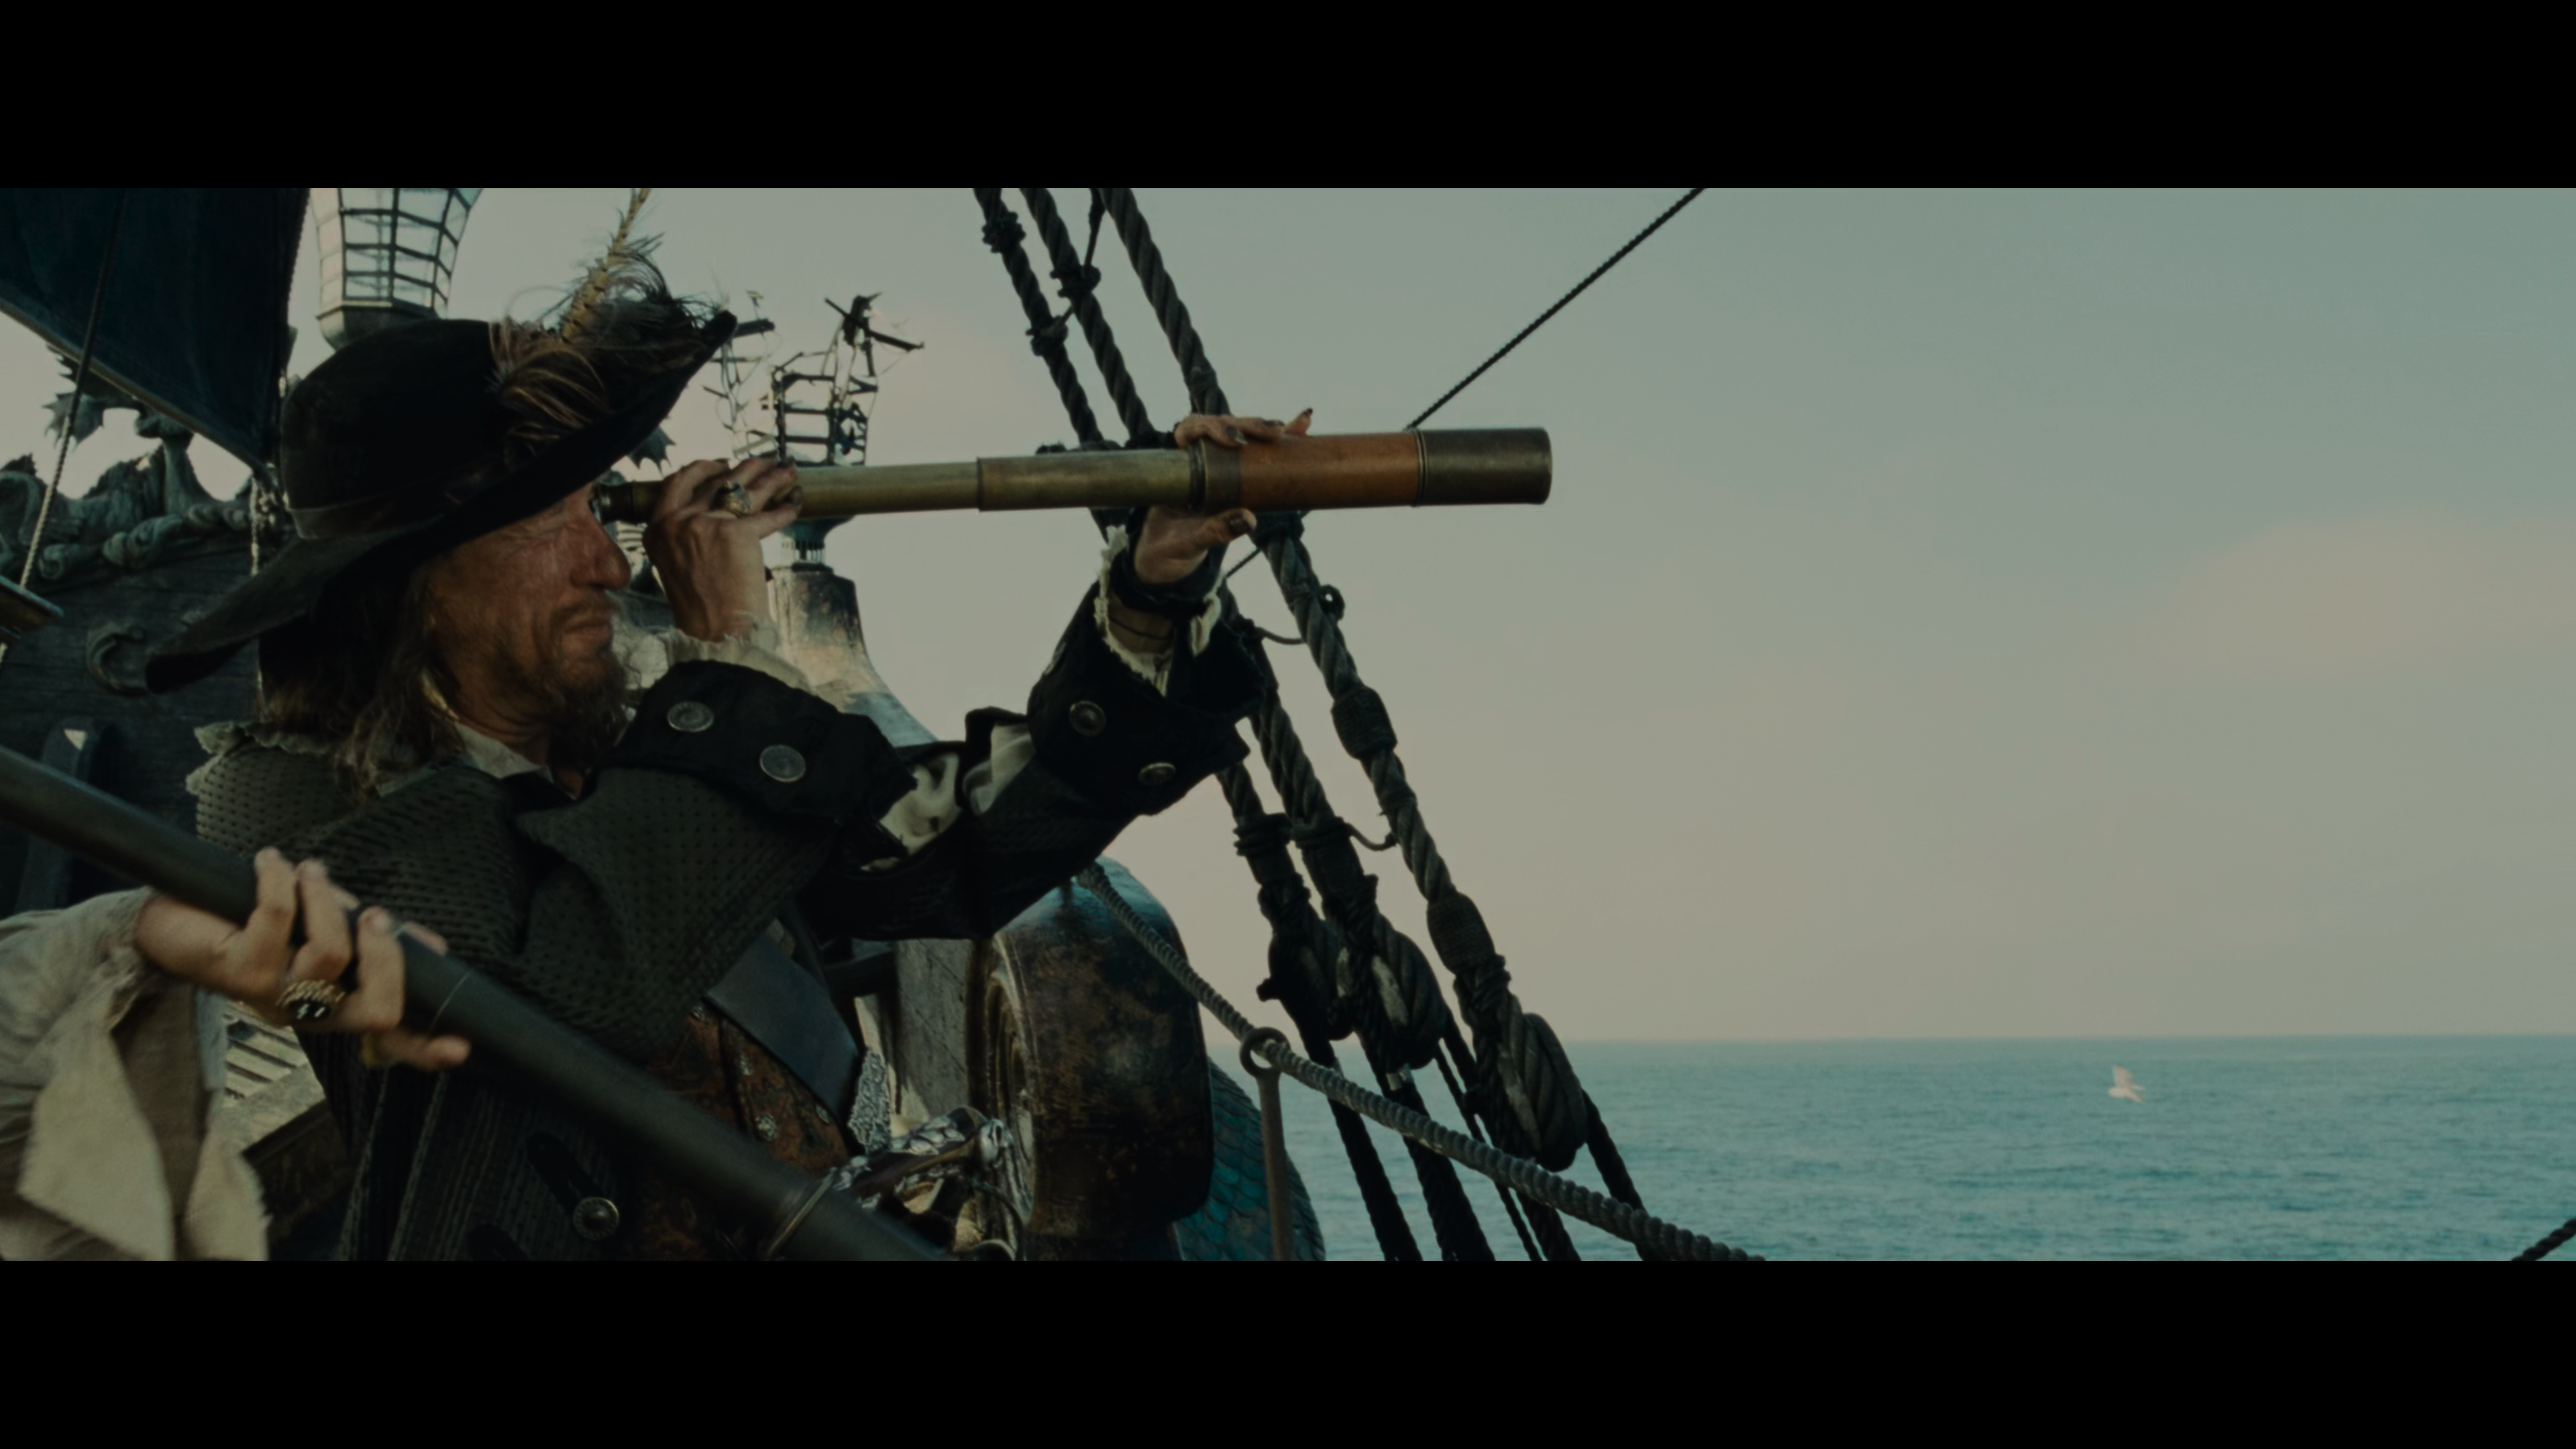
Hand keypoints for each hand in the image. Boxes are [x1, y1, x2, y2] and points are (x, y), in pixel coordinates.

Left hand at [133, 851, 468, 1070]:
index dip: (426, 1048)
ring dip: (324, 899)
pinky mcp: (237, 973)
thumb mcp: (325, 932)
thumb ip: (370, 941)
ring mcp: (274, 999)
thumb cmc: (256, 926)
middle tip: (372, 912)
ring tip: (310, 871)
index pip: (389, 1039)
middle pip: (375, 1009)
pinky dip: (280, 880)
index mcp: (335, 1009)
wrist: (170, 925)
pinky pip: (277, 920)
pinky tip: (271, 862)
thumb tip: (431, 945)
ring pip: (329, 957)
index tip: (460, 1045)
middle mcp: (309, 1015)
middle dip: (387, 953)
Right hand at [644, 456, 802, 640]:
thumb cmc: (702, 608)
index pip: (678, 482)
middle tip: (765, 462)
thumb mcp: (677, 565)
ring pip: (745, 490)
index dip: (704, 468)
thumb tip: (710, 513)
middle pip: (717, 481)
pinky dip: (786, 508)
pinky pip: (768, 515)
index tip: (723, 463)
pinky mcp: (737, 533)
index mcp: (657, 529)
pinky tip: (797, 502)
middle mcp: (678, 522)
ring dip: (770, 477)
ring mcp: (706, 524)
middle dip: (746, 468)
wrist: (716, 633)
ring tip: (787, 470)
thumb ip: (685, 536)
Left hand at [1138, 409, 1311, 583]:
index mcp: (1176, 467)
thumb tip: (1249, 519)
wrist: (1165, 558)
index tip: (1235, 440)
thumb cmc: (1167, 547)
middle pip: (1222, 427)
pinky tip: (1302, 430)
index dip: (1213, 427)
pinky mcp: (1236, 475)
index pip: (1191, 429)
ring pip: (1242, 436)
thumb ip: (1212, 531)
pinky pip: (1258, 453)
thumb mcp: (1186, 542)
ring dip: (1268, 428)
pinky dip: (1281, 442)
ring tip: (1299, 425)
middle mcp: (1196, 459)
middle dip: (1250, 425)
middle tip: (1276, 432)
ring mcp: (1217, 465)